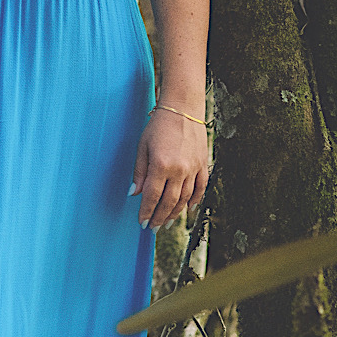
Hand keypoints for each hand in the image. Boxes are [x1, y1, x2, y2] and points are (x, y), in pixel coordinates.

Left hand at [130, 105, 209, 230]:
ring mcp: (193, 169)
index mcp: (161, 164)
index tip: (142, 223)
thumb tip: (134, 194)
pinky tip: (188, 209)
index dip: (146, 212)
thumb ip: (139, 172)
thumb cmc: (159, 125)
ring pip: (185, 199)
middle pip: (169, 202)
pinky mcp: (202, 165)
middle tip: (153, 228)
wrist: (182, 108)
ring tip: (166, 222)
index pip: (152, 196)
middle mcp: (179, 170)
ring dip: (175, 213)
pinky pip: (200, 189)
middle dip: (159, 217)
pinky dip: (194, 201)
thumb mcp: (143, 146)